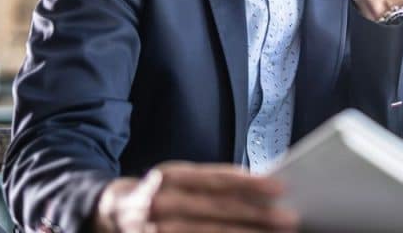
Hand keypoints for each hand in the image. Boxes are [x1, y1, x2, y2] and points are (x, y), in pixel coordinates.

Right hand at [93, 162, 297, 232]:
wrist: (113, 213)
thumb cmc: (162, 193)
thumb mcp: (181, 179)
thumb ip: (213, 183)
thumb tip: (260, 186)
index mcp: (169, 176)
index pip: (215, 179)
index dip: (249, 183)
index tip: (279, 187)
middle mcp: (160, 202)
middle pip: (216, 210)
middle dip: (257, 215)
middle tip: (289, 218)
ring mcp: (155, 230)